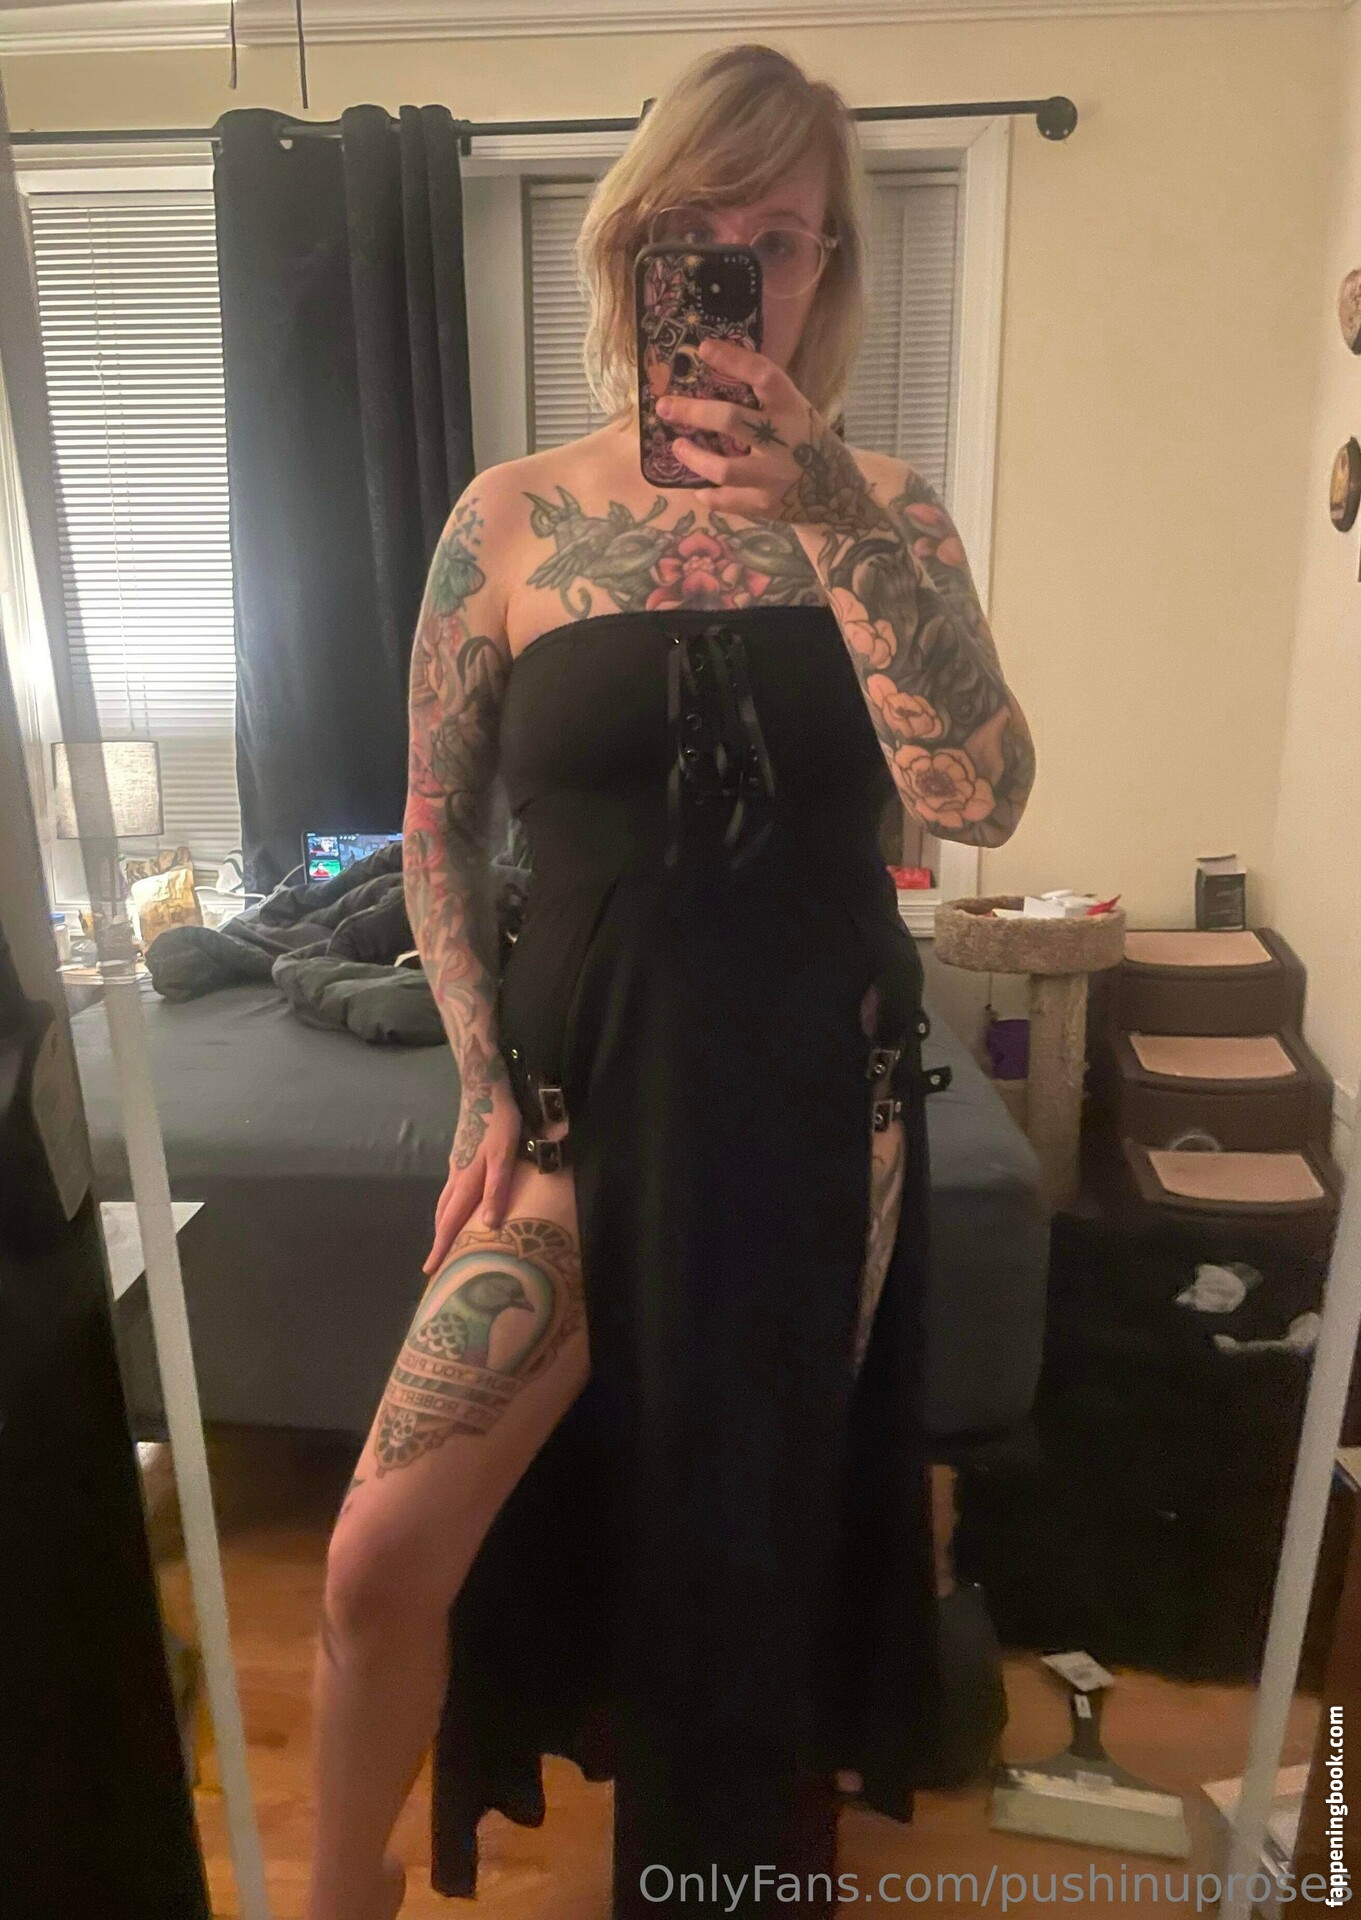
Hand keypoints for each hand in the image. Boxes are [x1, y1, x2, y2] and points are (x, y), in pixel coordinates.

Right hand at [423, 1079, 522, 1276]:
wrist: (483, 1089)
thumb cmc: (499, 1122)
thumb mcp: (505, 1155)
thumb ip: (497, 1188)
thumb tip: (488, 1226)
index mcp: (467, 1181)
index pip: (450, 1222)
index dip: (441, 1246)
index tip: (429, 1270)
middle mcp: (456, 1176)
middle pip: (443, 1214)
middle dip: (439, 1239)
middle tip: (435, 1262)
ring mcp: (456, 1165)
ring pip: (445, 1201)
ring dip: (443, 1222)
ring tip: (445, 1239)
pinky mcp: (460, 1155)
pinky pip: (451, 1189)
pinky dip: (450, 1205)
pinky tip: (459, 1205)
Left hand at [656, 336, 846, 522]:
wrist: (838, 493)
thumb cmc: (807, 442)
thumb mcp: (797, 413)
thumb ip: (766, 401)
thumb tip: (713, 376)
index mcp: (794, 409)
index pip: (763, 376)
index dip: (734, 360)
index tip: (704, 349)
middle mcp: (784, 441)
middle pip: (731, 421)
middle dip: (693, 412)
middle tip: (664, 407)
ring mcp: (774, 477)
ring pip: (724, 469)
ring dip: (694, 457)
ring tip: (677, 447)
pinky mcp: (766, 505)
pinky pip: (727, 501)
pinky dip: (709, 494)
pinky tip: (699, 488)